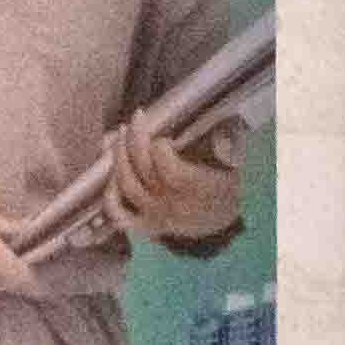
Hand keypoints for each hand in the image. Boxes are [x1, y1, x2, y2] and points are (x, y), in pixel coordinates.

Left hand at [115, 118, 250, 249]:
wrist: (225, 226)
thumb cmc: (229, 190)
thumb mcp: (234, 167)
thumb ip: (223, 144)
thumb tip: (215, 124)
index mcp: (196, 189)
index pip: (167, 166)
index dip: (160, 146)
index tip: (166, 137)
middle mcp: (172, 202)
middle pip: (142, 168)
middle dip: (135, 137)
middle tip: (137, 118)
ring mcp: (156, 215)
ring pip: (127, 185)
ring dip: (118, 157)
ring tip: (119, 136)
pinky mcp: (147, 226)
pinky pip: (120, 215)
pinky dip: (110, 197)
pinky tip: (111, 176)